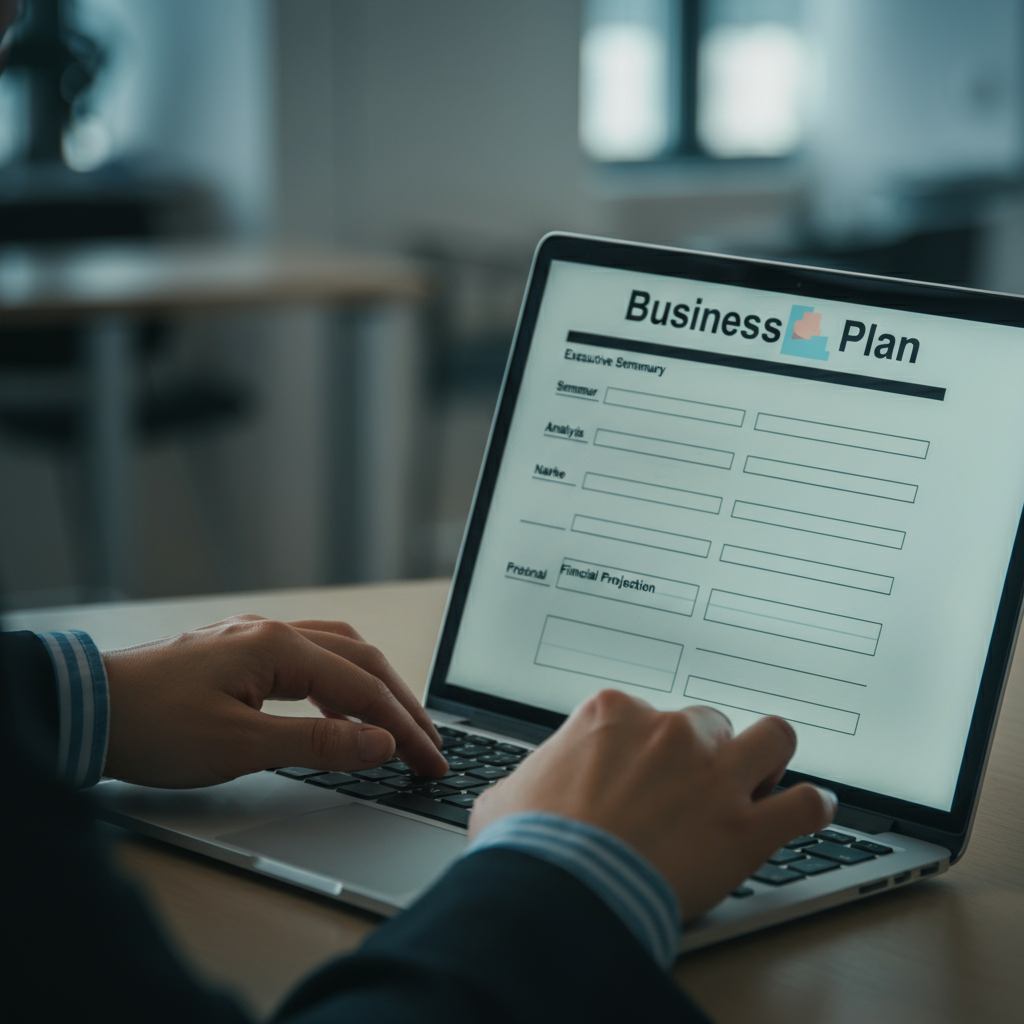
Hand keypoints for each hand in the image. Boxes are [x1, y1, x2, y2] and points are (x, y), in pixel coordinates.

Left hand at [101, 615, 446, 787]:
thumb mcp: (241, 746)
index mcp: (279, 647)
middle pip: (361, 660)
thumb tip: (379, 743)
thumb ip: (318, 745)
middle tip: (431, 744)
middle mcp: (274, 632)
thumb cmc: (153, 726)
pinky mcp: (239, 652)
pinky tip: (338, 712)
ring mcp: (255, 638)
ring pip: (338, 652)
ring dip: (374, 687)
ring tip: (397, 725)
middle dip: (401, 703)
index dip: (404, 727)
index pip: (364, 687)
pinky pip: (309, 659)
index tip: (431, 760)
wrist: (85, 710)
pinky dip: (338, 685)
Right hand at [468, 689, 834, 920]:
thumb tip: (523, 790)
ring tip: (763, 781)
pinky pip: (805, 803)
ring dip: (769, 759)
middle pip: (711, 724)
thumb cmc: (530, 844)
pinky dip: (812, 807)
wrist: (559, 889)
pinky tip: (810, 812)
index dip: (653, 748)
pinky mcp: (745, 825)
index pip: (650, 714)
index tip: (650, 772)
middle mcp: (670, 731)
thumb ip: (529, 777)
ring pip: (773, 738)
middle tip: (697, 789)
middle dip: (708, 754)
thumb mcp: (508, 794)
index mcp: (613, 713)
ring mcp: (714, 774)